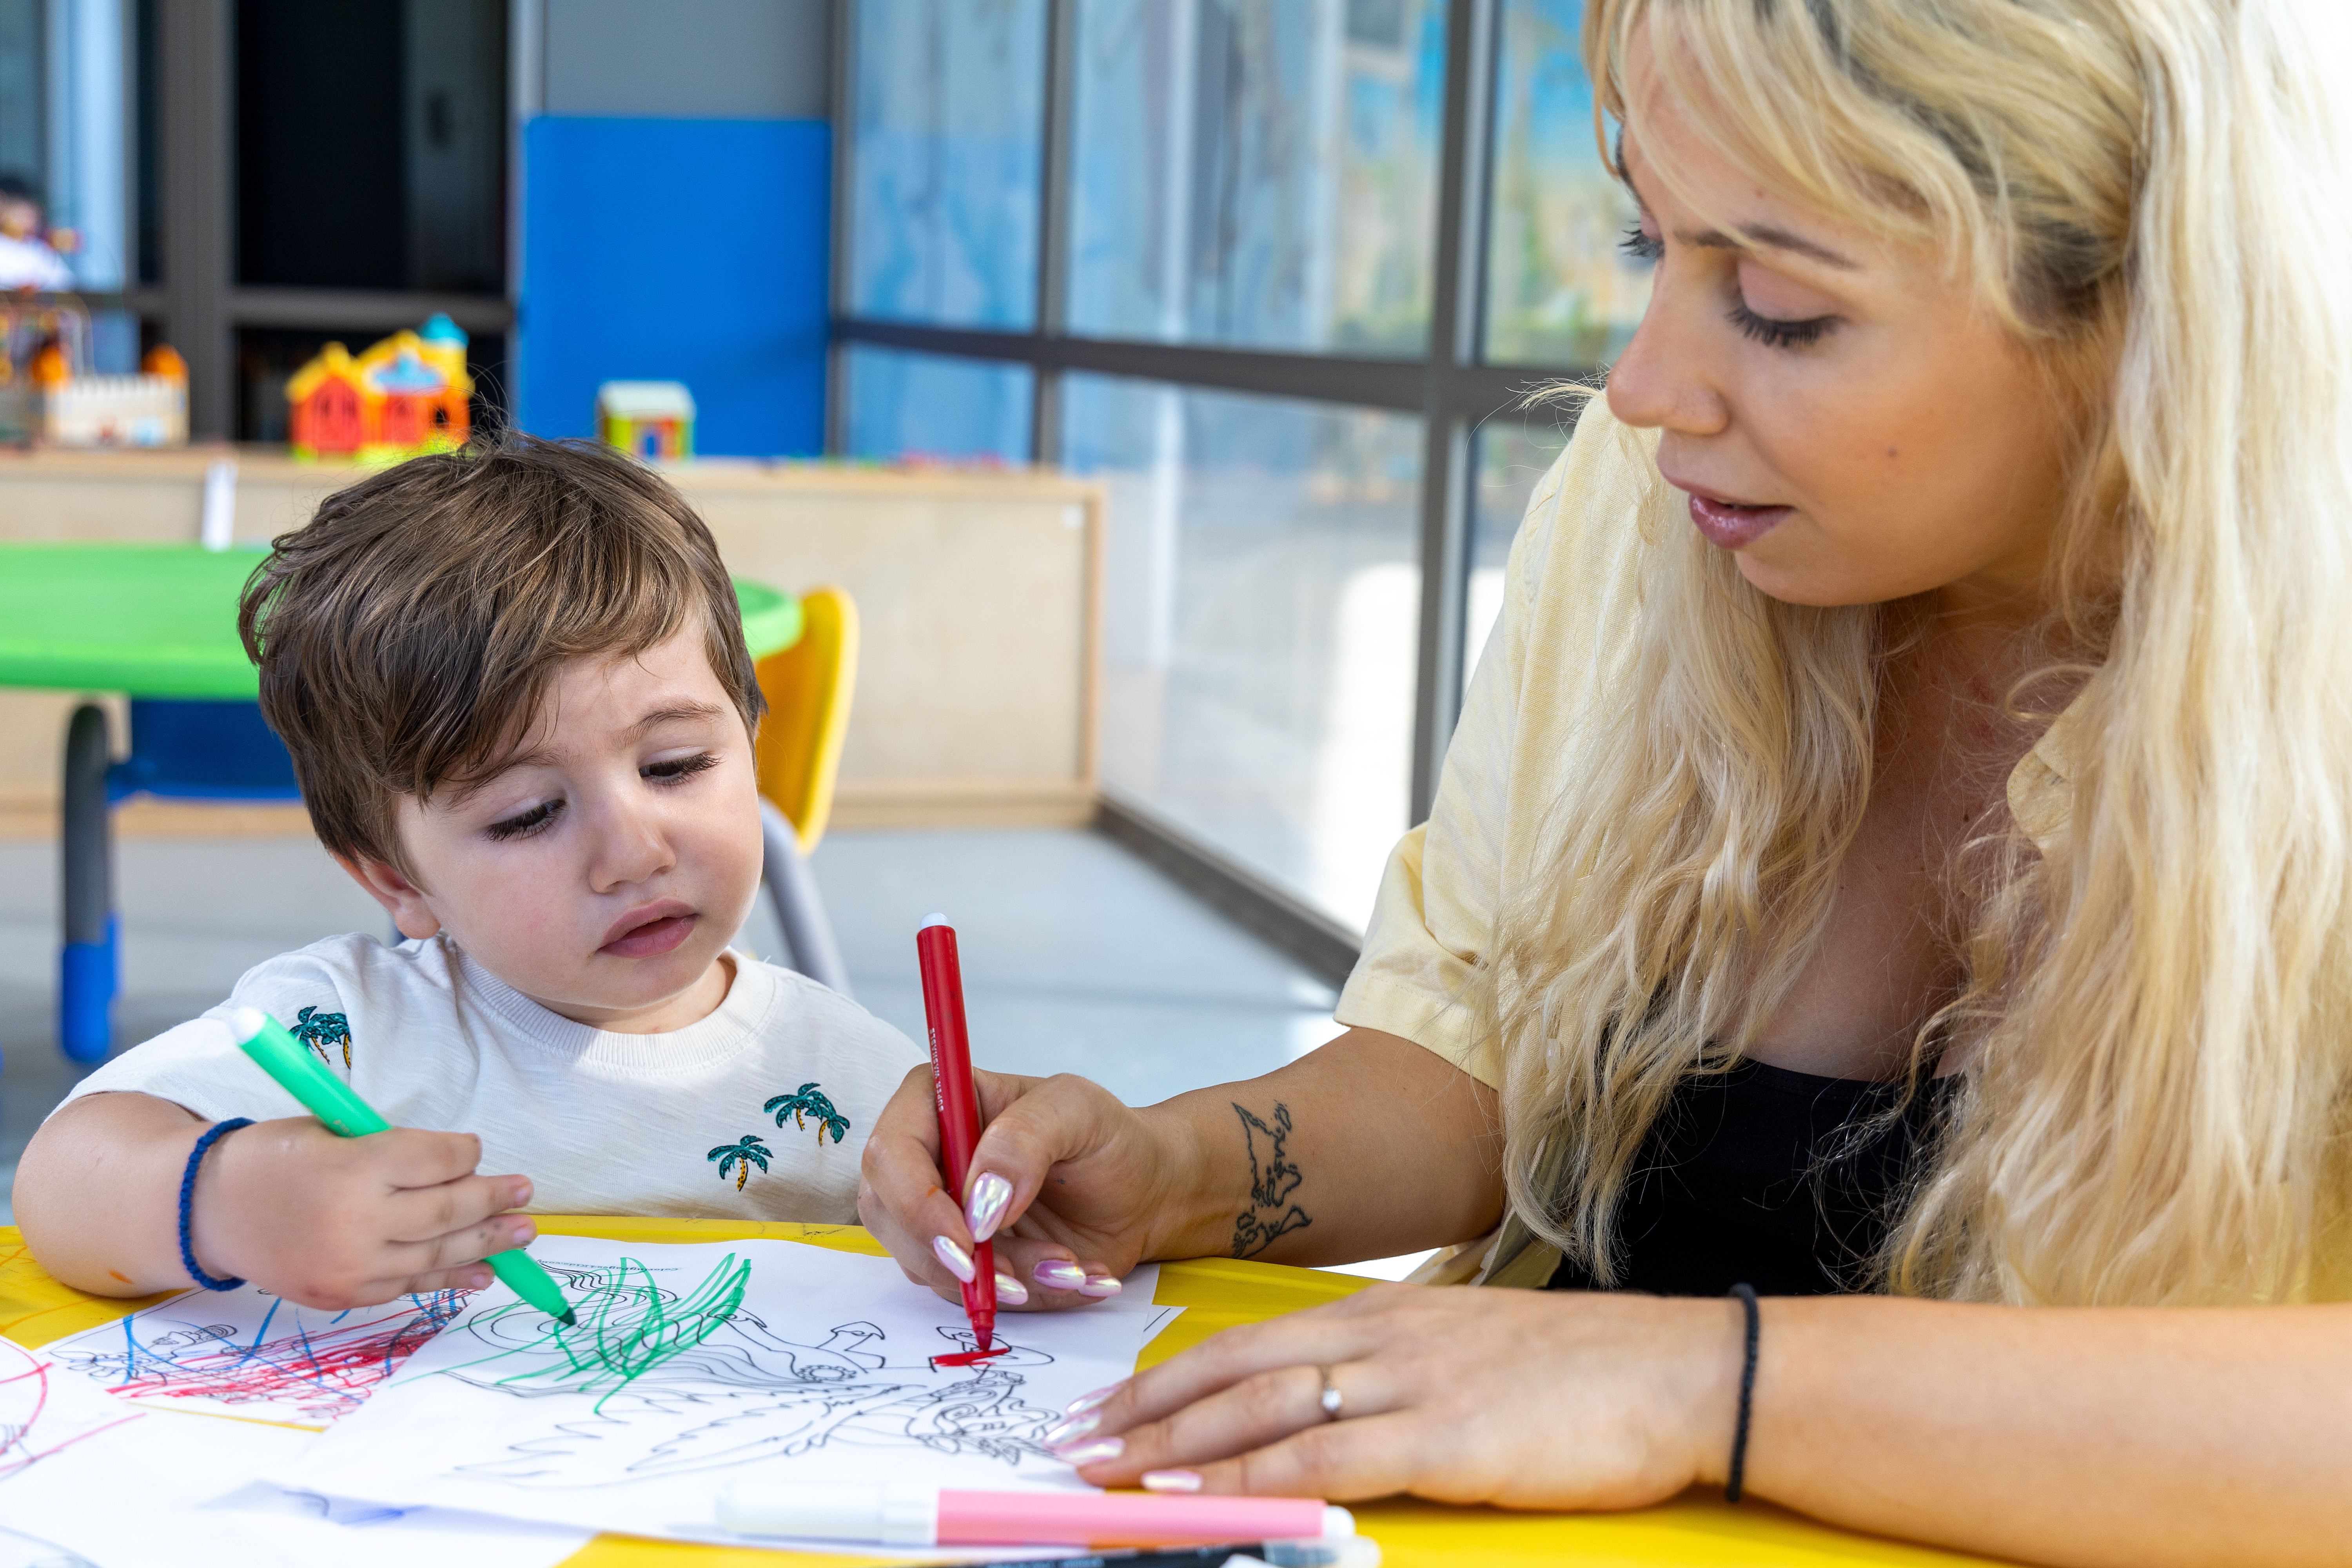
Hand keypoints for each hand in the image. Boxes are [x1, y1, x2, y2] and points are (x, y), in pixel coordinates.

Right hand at [187, 1117, 535, 1307]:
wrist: (207, 1210)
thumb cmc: (273, 1158)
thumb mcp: (331, 1130)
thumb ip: (392, 1149)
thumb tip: (460, 1165)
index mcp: (354, 1167)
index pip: (437, 1160)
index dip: (465, 1152)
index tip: (477, 1148)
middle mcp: (356, 1221)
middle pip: (447, 1210)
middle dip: (494, 1199)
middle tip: (525, 1191)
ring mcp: (350, 1265)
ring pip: (437, 1253)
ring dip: (487, 1243)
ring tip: (522, 1234)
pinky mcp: (342, 1295)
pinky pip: (409, 1284)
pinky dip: (448, 1278)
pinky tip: (480, 1272)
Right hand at [858, 1066, 1194, 1310]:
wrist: (1144, 1194)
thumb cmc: (1109, 1139)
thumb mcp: (1080, 1111)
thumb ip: (1026, 1139)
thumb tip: (979, 1201)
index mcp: (940, 1100)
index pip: (891, 1151)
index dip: (917, 1202)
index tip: (969, 1240)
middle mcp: (927, 1157)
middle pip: (890, 1215)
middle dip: (953, 1258)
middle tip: (1019, 1279)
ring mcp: (940, 1212)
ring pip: (927, 1264)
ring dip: (1002, 1279)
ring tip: (1070, 1265)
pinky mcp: (963, 1258)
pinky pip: (966, 1293)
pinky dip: (1021, 1295)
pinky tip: (1072, 1276)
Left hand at [1050, 1283, 1743, 1508]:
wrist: (1673, 1371)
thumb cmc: (1579, 1372)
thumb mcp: (1468, 1353)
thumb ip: (1394, 1371)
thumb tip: (1334, 1403)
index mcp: (1383, 1315)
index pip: (1246, 1343)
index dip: (1167, 1376)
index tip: (1107, 1405)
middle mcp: (1380, 1338)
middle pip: (1233, 1370)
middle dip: (1143, 1409)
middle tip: (1071, 1440)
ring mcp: (1408, 1385)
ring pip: (1260, 1411)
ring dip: (1173, 1445)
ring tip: (1105, 1469)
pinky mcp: (1443, 1440)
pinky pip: (1321, 1459)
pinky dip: (1246, 1476)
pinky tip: (1194, 1492)